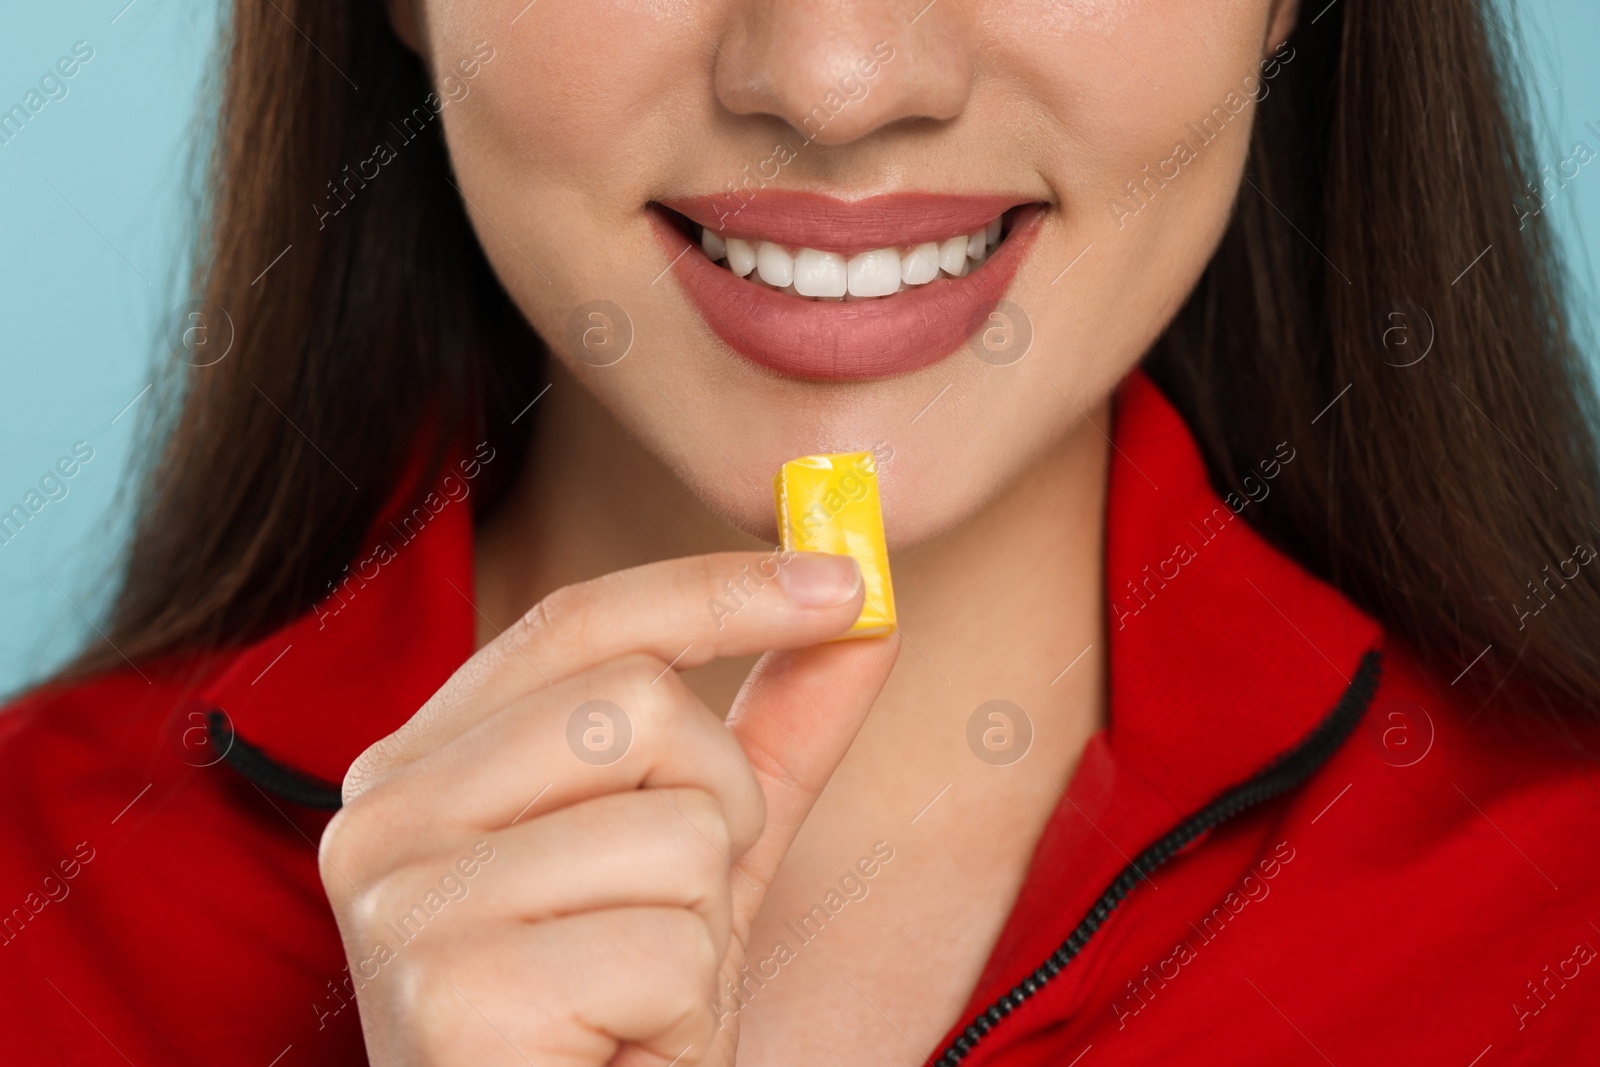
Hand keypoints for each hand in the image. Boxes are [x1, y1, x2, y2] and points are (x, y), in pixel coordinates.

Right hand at [319, 550, 900, 1064]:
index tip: (847, 581)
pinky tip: (615, 1051)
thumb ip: (772, 732)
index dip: (721, 591)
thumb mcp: (702, 857)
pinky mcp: (450, 997)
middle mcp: (386, 814)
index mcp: (427, 761)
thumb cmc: (614, 1016)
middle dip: (719, 812)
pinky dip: (682, 1015)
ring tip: (635, 999)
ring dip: (702, 933)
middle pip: (640, 708)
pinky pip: (665, 951)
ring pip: (675, 832)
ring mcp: (403, 903)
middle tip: (675, 915)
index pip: (580, 624)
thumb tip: (866, 608)